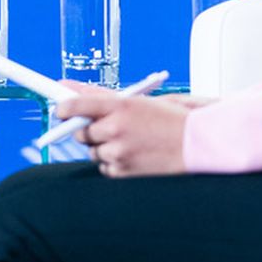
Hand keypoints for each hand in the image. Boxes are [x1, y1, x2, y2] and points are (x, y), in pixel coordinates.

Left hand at [55, 83, 190, 177]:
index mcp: (120, 106)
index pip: (76, 106)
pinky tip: (134, 155)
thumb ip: (102, 96)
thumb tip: (70, 89)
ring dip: (104, 147)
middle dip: (89, 130)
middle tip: (107, 127)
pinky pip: (105, 168)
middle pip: (80, 132)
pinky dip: (114, 163)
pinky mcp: (123, 171)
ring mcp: (119, 152)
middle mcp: (116, 128)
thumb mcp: (139, 100)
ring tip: (130, 141)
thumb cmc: (173, 120)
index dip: (64, 109)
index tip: (61, 111)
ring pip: (93, 152)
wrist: (199, 144)